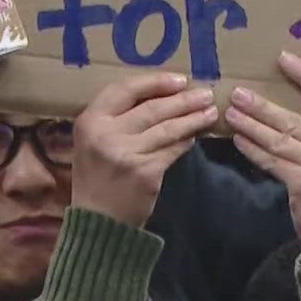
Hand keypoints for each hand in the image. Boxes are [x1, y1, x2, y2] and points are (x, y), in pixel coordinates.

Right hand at [71, 73, 216, 227]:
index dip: (155, 81)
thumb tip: (162, 95)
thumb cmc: (97, 176)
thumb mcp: (94, 141)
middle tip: (206, 93)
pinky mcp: (145, 172)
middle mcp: (106, 134)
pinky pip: (172, 150)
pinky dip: (186, 141)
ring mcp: (126, 154)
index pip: (125, 89)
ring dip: (192, 118)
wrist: (98, 221)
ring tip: (210, 112)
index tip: (179, 80)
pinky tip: (195, 136)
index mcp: (90, 120)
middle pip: (152, 108)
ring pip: (167, 128)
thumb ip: (116, 118)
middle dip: (183, 99)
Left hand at [226, 52, 300, 274]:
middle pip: (295, 119)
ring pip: (280, 139)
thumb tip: (282, 108)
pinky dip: (253, 149)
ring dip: (251, 125)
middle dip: (262, 106)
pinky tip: (238, 139)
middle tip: (237, 92)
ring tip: (230, 113)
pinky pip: (272, 161)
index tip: (282, 58)